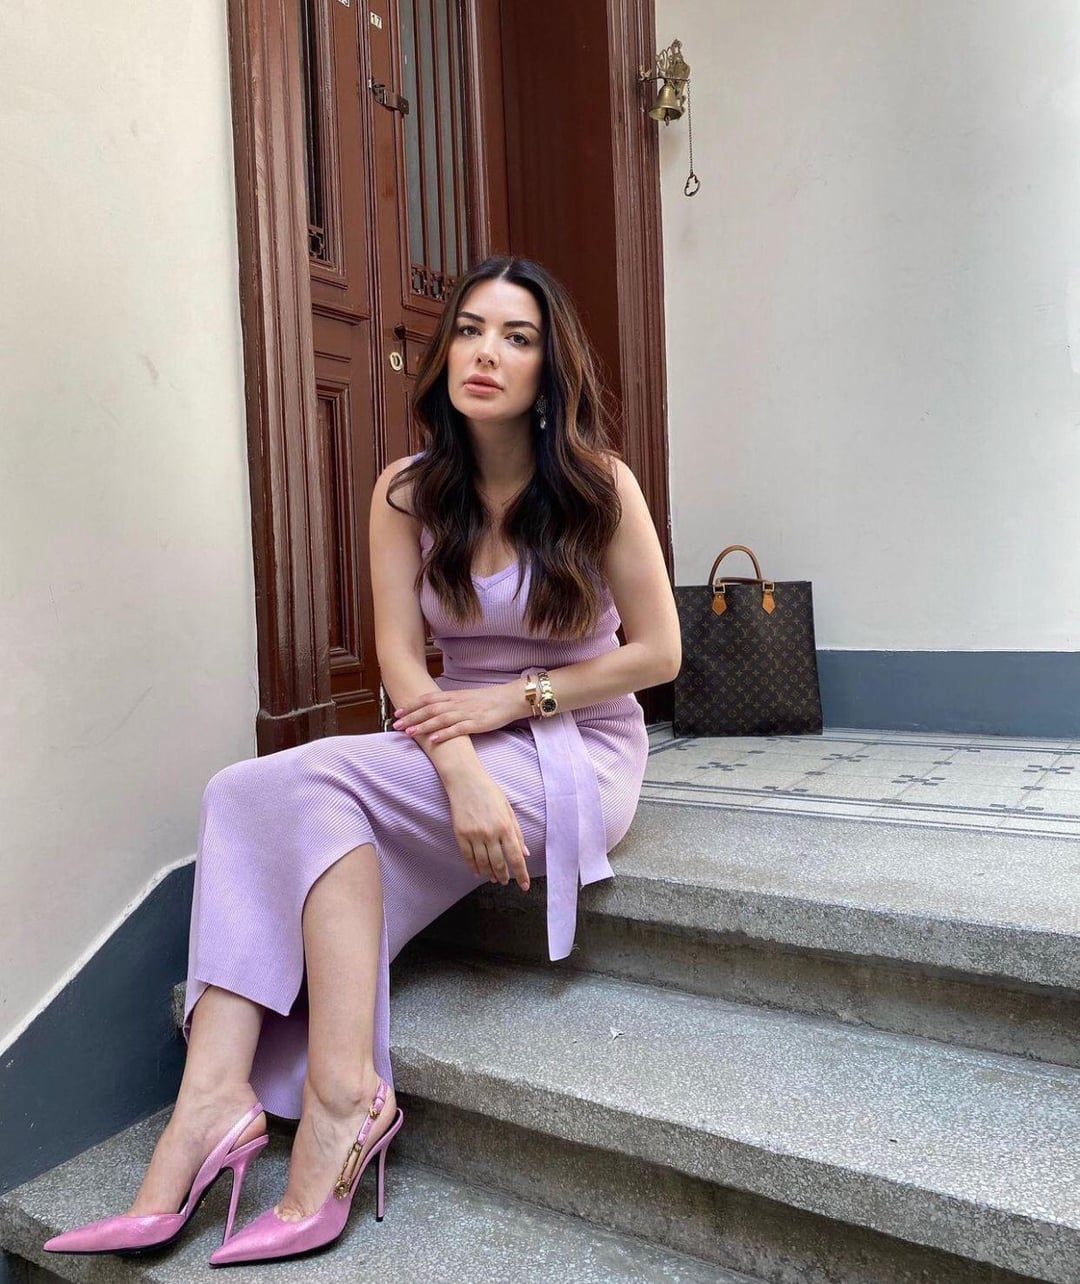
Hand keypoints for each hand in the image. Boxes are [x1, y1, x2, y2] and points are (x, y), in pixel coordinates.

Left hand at [391, 681, 524, 743]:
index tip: (398, 712)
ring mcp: (466, 713)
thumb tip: (434, 710)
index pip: (428, 699)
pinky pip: (457, 729)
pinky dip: (444, 734)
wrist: (509, 699)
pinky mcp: (476, 723)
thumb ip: (450, 703)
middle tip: (396, 725)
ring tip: (410, 733)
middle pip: (429, 709)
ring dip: (424, 726)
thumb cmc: (488, 700)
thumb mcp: (466, 698)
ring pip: (440, 719)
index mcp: (453, 696)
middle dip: (412, 717)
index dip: (412, 706)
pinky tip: (434, 740)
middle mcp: (457, 703)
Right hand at [444, 769, 530, 889]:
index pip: (516, 857)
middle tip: (506, 882)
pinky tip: (478, 872)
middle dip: (504, 876)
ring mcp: (474, 834)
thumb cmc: (490, 793)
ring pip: (483, 863)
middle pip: (499, 864)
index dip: (521, 874)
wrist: (466, 781)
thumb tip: (525, 854)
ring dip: (489, 874)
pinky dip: (473, 867)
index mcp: (506, 827)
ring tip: (494, 878)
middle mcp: (491, 833)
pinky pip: (467, 857)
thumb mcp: (508, 810)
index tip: (524, 886)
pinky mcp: (461, 834)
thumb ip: (517, 833)